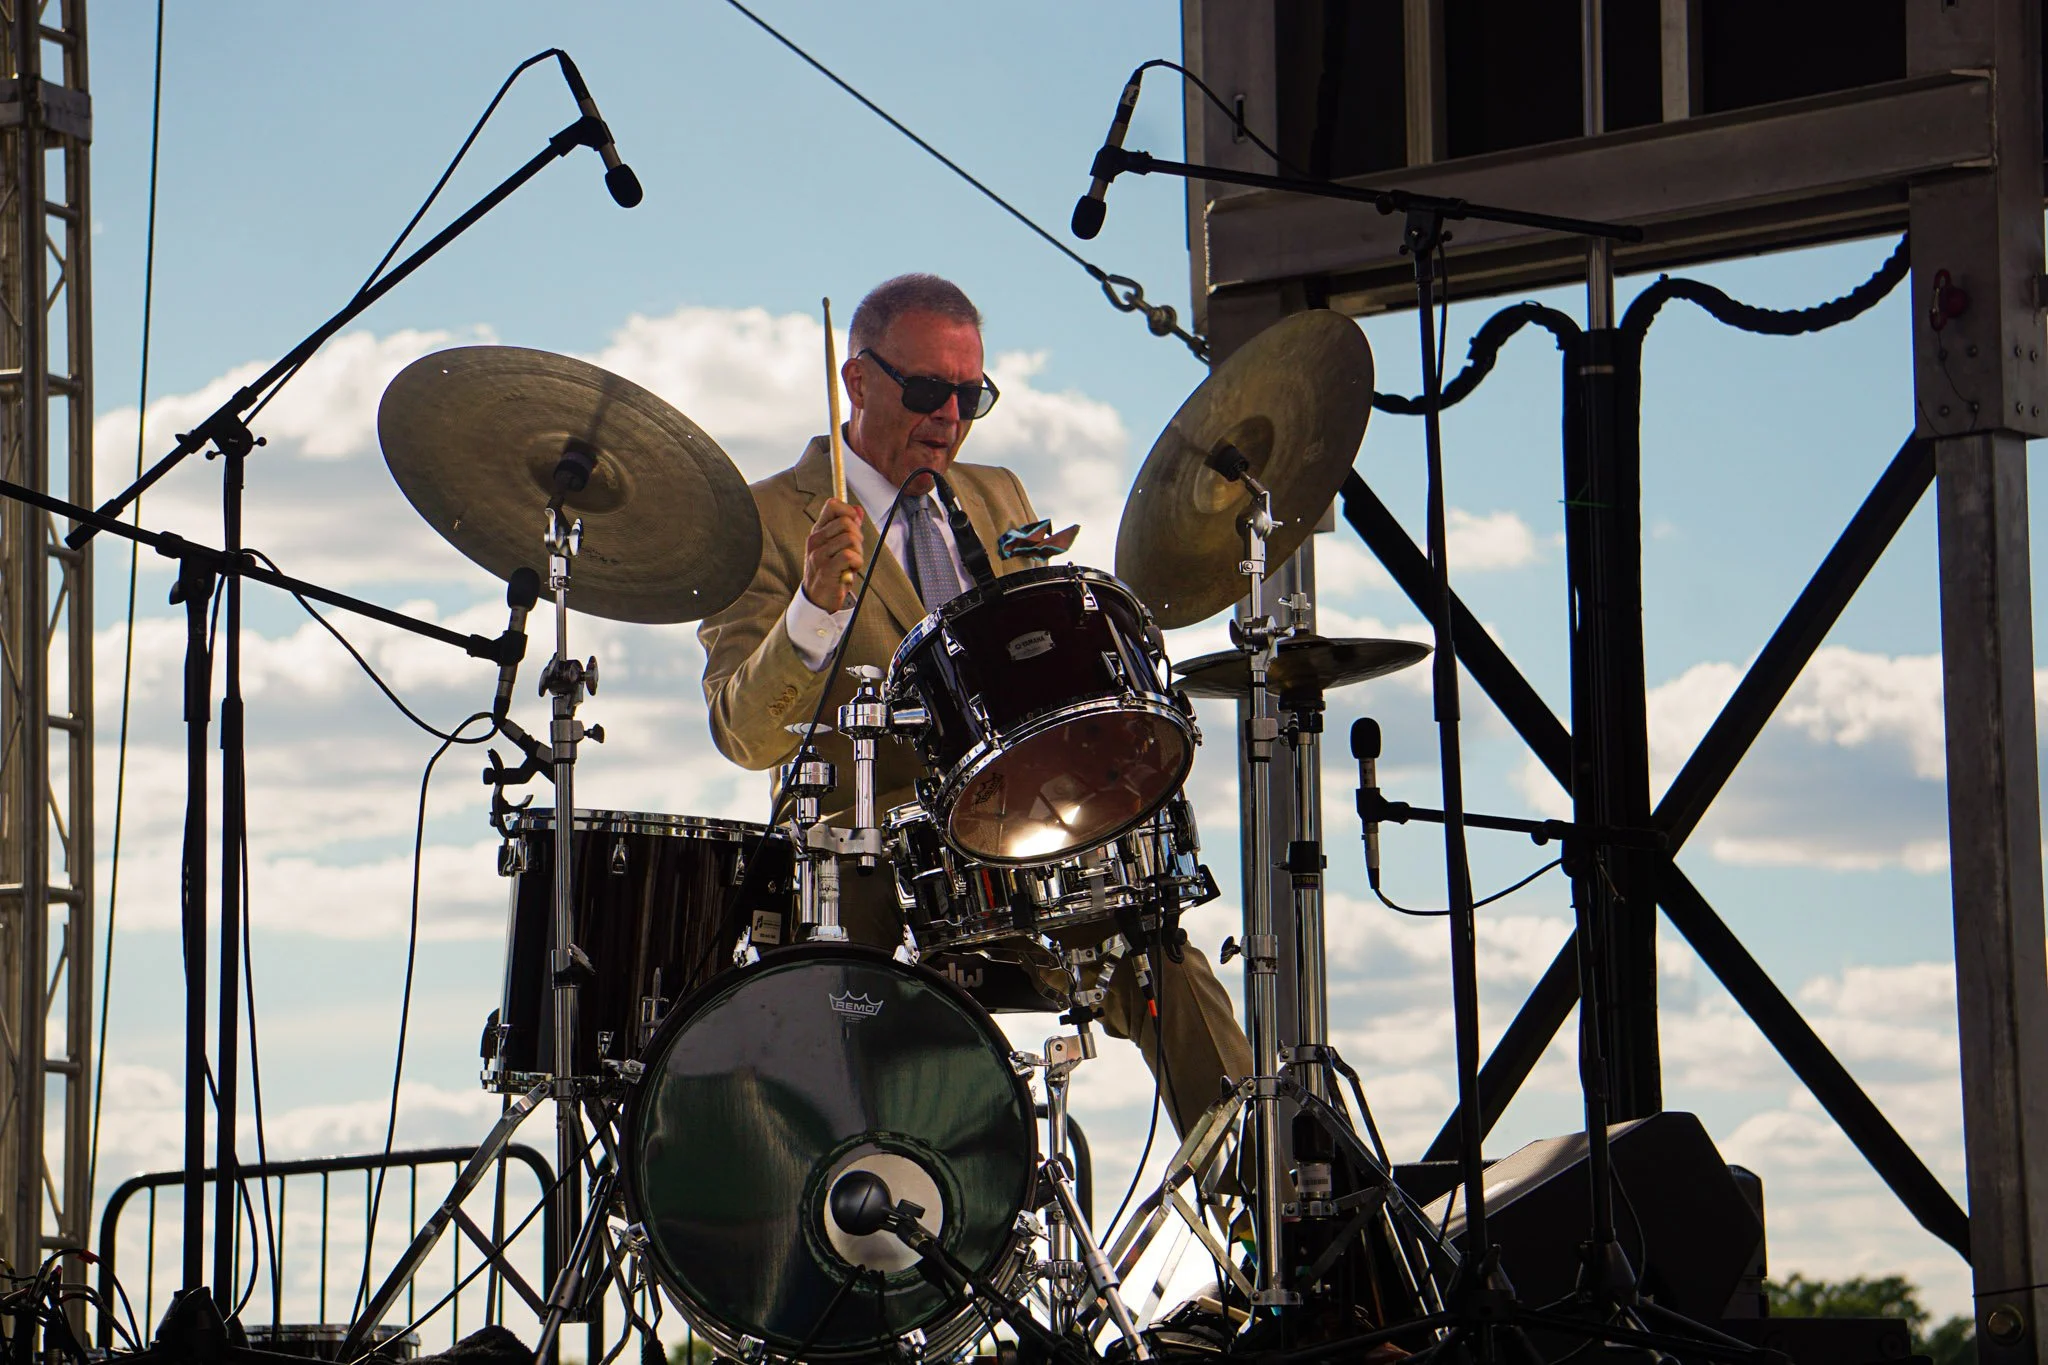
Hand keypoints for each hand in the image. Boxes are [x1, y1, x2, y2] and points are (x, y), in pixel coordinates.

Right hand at [802, 497, 864, 612]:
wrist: (818, 597)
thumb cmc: (831, 570)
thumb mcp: (838, 546)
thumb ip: (848, 527)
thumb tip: (858, 509)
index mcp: (818, 531)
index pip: (832, 505)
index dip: (849, 511)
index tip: (855, 526)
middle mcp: (815, 540)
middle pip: (846, 522)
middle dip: (858, 536)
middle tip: (855, 550)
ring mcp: (819, 554)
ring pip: (850, 538)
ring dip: (858, 551)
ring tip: (852, 562)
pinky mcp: (826, 569)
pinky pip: (849, 556)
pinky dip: (857, 562)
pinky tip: (851, 569)